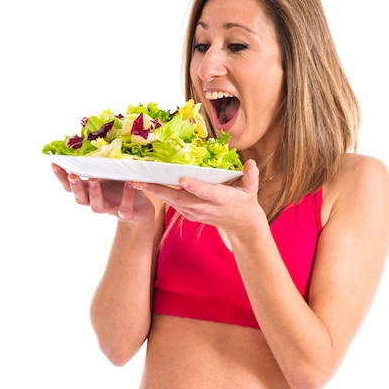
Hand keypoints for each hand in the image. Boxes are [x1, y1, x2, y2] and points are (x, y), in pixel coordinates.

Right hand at [51, 163, 154, 223]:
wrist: (141, 209)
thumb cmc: (120, 187)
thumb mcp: (109, 173)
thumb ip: (99, 163)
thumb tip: (90, 139)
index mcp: (89, 191)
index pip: (69, 186)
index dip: (60, 177)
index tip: (54, 163)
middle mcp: (95, 202)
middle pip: (80, 198)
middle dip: (75, 187)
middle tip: (72, 175)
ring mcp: (110, 209)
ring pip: (97, 206)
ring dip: (94, 193)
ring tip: (94, 180)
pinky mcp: (125, 215)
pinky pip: (124, 208)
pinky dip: (127, 197)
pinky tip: (129, 183)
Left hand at [133, 159, 263, 232]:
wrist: (241, 225)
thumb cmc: (245, 202)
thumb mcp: (251, 189)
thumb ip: (251, 176)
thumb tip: (251, 163)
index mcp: (219, 199)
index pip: (205, 192)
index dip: (194, 186)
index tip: (182, 180)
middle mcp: (204, 207)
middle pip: (180, 198)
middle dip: (160, 190)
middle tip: (141, 181)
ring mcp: (195, 213)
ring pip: (172, 202)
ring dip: (155, 192)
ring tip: (137, 182)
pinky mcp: (189, 214)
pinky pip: (172, 204)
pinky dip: (160, 196)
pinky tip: (147, 187)